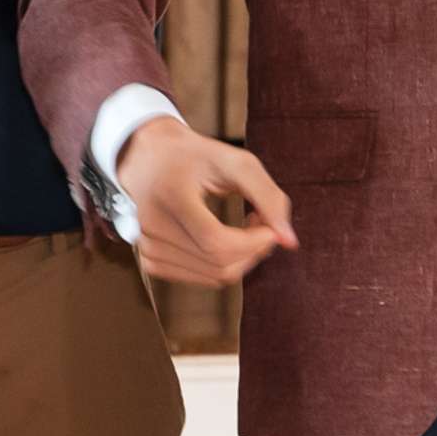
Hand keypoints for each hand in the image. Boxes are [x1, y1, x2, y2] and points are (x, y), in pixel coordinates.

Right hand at [115, 117, 296, 288]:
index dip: (254, 242)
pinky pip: (202, 278)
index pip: (217, 242)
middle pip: (219, 264)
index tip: (271, 227)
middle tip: (262, 223)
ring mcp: (147, 247)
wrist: (148, 158)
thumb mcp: (235, 161)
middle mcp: (153, 226)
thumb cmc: (196, 157)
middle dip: (253, 250)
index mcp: (171, 195)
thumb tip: (289, 241)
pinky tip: (224, 239)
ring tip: (244, 227)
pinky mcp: (150, 261)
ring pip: (214, 277)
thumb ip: (268, 197)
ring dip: (241, 258)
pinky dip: (223, 264)